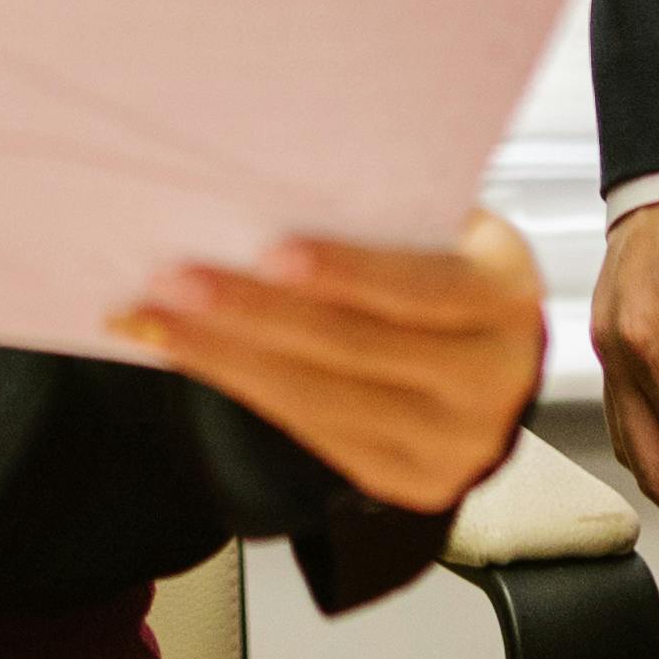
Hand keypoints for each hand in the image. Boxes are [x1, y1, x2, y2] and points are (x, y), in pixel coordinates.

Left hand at [120, 208, 550, 515]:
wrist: (485, 357)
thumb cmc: (443, 264)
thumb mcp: (441, 229)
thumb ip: (385, 213)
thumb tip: (265, 179)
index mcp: (505, 295)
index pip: (424, 287)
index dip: (349, 273)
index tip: (271, 252)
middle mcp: (493, 380)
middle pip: (358, 349)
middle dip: (255, 314)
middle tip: (172, 278)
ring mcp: (453, 444)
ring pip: (321, 399)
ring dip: (223, 356)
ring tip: (154, 316)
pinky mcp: (405, 479)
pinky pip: (311, 431)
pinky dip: (239, 386)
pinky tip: (187, 352)